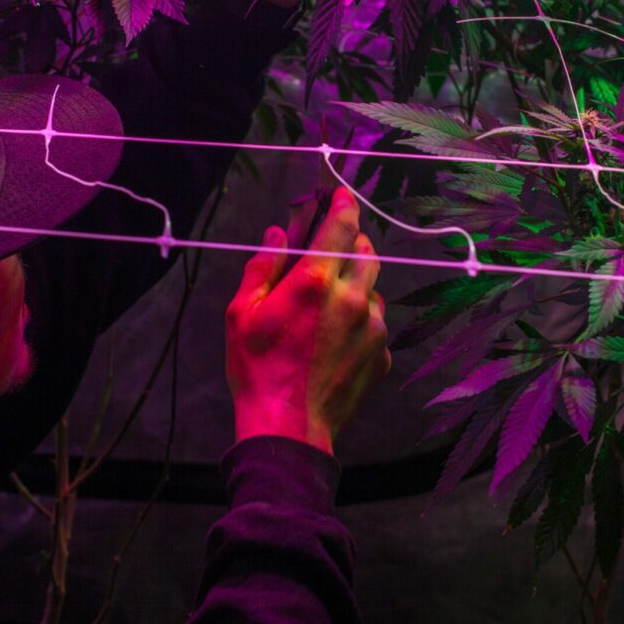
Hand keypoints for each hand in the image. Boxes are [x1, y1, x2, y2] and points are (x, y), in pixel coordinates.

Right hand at [225, 187, 391, 455]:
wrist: (288, 428)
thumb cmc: (257, 369)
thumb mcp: (242, 313)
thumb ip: (263, 266)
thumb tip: (280, 233)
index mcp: (316, 281)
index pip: (342, 225)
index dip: (343, 203)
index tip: (341, 195)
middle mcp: (352, 298)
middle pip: (367, 251)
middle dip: (351, 243)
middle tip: (330, 252)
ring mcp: (372, 328)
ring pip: (374, 288)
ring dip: (356, 284)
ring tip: (328, 305)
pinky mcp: (381, 354)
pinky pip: (376, 324)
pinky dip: (360, 320)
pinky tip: (336, 338)